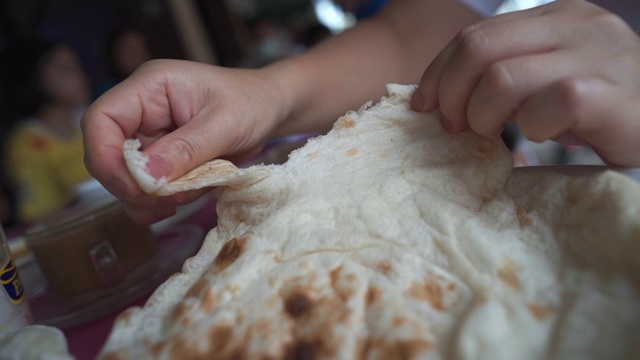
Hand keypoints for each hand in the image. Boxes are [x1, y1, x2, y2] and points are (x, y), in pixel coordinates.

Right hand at [82, 60, 284, 222]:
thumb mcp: (225, 123)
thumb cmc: (252, 102)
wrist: (270, 110)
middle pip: (106, 155)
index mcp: (150, 87)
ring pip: (123, 178)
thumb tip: (148, 178)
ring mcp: (149, 136)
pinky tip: (183, 200)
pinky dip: (158, 202)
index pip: (100, 119)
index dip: (106, 157)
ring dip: (149, 198)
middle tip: (170, 200)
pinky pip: (144, 188)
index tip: (136, 187)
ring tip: (187, 197)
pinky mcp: (160, 159)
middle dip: (133, 185)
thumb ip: (187, 149)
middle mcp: (141, 111)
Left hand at [412, 0, 639, 166]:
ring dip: (484, 116)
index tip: (424, 106)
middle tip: (457, 127)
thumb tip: (436, 97)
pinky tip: (543, 135)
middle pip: (478, 49)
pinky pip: (547, 104)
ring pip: (501, 78)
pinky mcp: (610, 91)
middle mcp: (576, 24)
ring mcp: (596, 54)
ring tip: (497, 135)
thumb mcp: (543, 78)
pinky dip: (532, 127)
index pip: (474, 35)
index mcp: (553, 16)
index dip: (438, 73)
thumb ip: (501, 73)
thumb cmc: (595, 109)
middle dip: (452, 95)